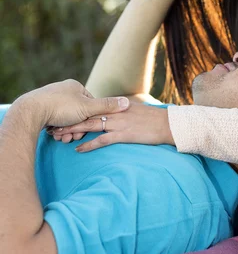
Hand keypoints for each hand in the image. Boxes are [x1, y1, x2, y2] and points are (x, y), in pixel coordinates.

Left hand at [21, 79, 129, 127]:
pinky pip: (55, 120)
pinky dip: (58, 129)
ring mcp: (52, 98)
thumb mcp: (88, 107)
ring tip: (64, 139)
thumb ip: (108, 106)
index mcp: (75, 86)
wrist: (31, 111)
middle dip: (78, 128)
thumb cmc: (61, 107)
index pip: (90, 104)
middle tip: (74, 137)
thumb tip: (127, 102)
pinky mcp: (42, 108)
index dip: (92, 118)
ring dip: (68, 131)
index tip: (89, 128)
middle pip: (78, 113)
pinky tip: (56, 136)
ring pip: (67, 119)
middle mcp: (63, 90)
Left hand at [51, 104, 173, 151]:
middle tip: (52, 126)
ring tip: (59, 137)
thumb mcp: (135, 110)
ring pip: (90, 125)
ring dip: (73, 131)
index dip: (75, 112)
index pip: (91, 107)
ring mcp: (118, 122)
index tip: (62, 116)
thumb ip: (120, 110)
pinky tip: (79, 148)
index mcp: (116, 105)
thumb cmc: (154, 119)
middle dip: (68, 120)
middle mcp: (115, 111)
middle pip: (86, 114)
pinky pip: (102, 140)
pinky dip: (89, 144)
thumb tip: (110, 113)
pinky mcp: (124, 134)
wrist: (169, 124)